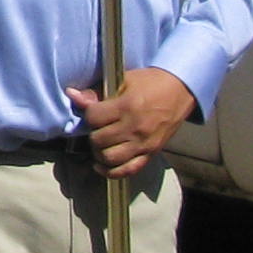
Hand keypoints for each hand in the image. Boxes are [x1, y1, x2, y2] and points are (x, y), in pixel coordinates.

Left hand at [70, 65, 196, 181]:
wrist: (181, 90)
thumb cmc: (151, 82)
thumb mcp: (124, 80)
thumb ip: (97, 91)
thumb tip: (72, 95)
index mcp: (127, 106)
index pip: (94, 118)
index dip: (89, 115)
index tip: (94, 112)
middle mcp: (135, 127)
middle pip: (99, 140)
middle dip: (93, 134)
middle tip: (97, 128)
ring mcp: (144, 143)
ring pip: (110, 158)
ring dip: (99, 153)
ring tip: (100, 144)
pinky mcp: (151, 153)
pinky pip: (128, 170)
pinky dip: (111, 172)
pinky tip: (102, 165)